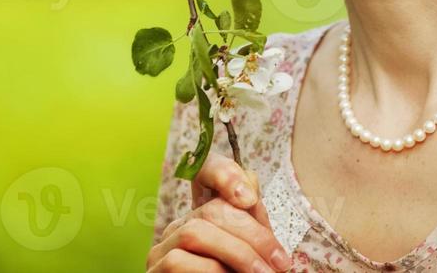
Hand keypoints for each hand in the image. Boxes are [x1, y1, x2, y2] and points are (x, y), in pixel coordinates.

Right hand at [148, 153, 292, 271]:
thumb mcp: (249, 256)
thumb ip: (252, 226)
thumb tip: (252, 186)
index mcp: (206, 217)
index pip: (205, 173)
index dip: (224, 173)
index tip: (250, 197)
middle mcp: (180, 226)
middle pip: (212, 208)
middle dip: (253, 234)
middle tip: (280, 263)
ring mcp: (164, 248)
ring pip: (197, 231)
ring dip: (238, 254)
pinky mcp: (156, 270)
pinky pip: (180, 260)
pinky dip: (212, 271)